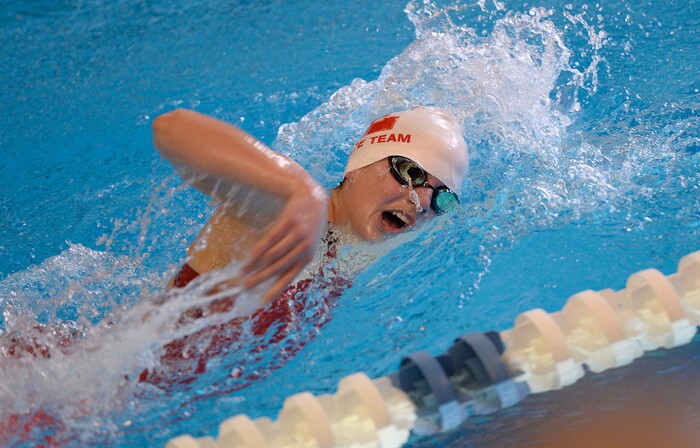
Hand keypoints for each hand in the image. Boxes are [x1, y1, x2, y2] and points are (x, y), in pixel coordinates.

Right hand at [242, 183, 327, 303]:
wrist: (313, 199)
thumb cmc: (309, 225)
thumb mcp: (308, 243)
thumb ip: (296, 258)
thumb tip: (275, 275)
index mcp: (308, 257)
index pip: (289, 277)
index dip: (276, 290)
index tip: (263, 300)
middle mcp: (304, 247)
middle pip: (278, 267)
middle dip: (261, 278)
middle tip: (246, 286)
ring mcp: (297, 234)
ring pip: (273, 254)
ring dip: (256, 265)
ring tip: (244, 271)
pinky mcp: (289, 222)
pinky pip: (271, 238)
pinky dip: (259, 249)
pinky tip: (250, 256)